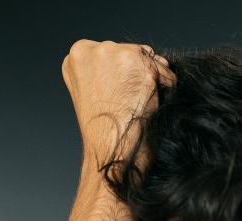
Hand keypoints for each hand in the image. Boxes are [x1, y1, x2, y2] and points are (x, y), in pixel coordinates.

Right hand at [61, 39, 175, 169]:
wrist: (110, 149)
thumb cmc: (102, 128)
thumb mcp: (91, 90)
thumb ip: (105, 68)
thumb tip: (145, 54)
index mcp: (76, 55)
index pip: (111, 52)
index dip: (119, 74)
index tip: (116, 93)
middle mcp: (94, 49)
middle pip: (131, 51)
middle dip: (136, 74)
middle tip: (126, 101)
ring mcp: (116, 54)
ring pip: (149, 60)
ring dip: (150, 81)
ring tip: (134, 104)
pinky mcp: (140, 64)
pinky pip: (165, 72)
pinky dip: (164, 88)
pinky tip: (147, 105)